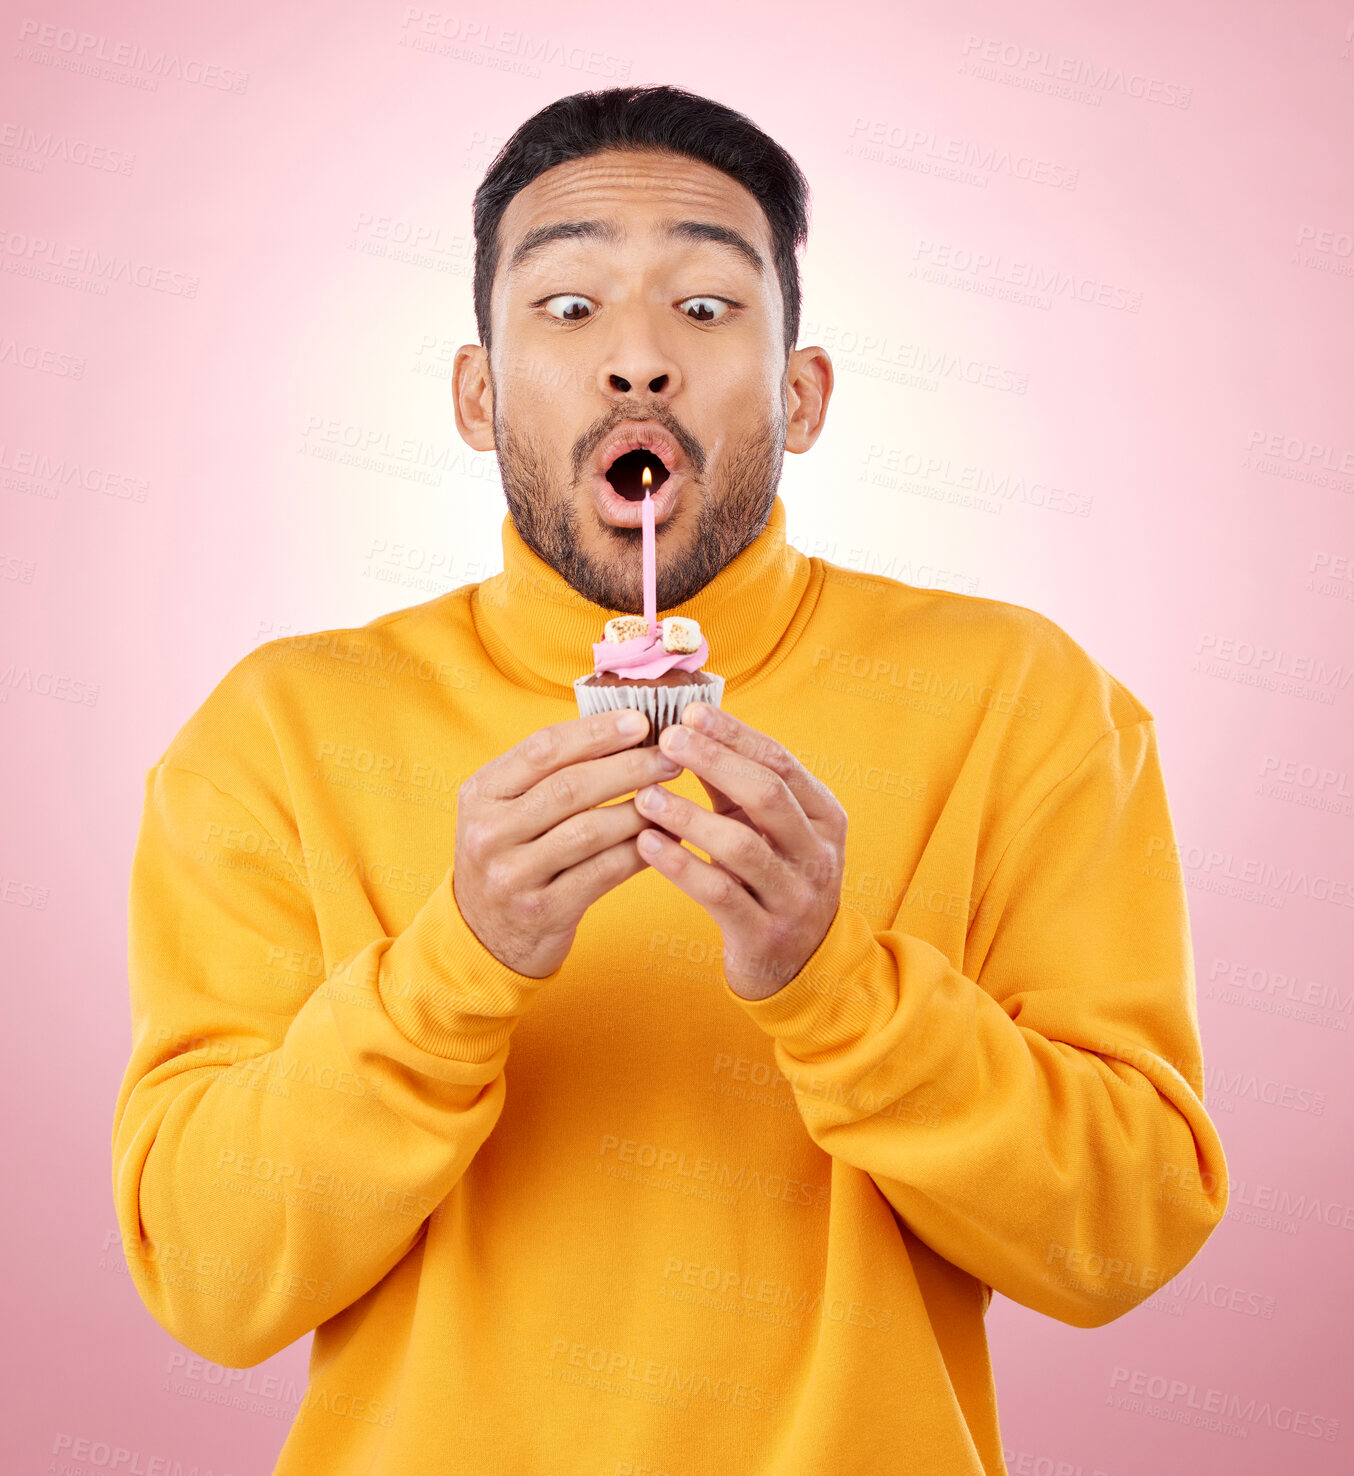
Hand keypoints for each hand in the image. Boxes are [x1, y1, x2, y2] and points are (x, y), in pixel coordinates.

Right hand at [453, 710, 682, 977]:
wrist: (485, 935)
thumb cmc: (511, 855)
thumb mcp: (506, 808)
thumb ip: (547, 772)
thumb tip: (623, 728)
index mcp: (481, 793)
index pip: (543, 749)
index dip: (596, 732)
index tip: (641, 721)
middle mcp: (489, 832)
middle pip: (570, 787)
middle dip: (628, 767)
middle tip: (669, 758)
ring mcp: (513, 875)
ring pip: (590, 830)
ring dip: (639, 810)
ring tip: (671, 797)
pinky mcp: (542, 911)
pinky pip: (603, 872)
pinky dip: (639, 851)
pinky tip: (664, 839)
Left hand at [633, 704, 847, 999]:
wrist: (797, 965)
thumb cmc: (769, 878)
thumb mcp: (764, 828)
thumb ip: (732, 784)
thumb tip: (684, 725)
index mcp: (823, 817)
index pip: (780, 762)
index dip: (734, 734)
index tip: (689, 712)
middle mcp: (817, 854)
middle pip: (767, 794)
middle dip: (714, 761)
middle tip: (666, 740)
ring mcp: (794, 896)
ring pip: (741, 846)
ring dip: (689, 816)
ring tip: (646, 796)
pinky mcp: (764, 934)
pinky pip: (719, 893)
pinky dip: (680, 865)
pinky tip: (646, 843)